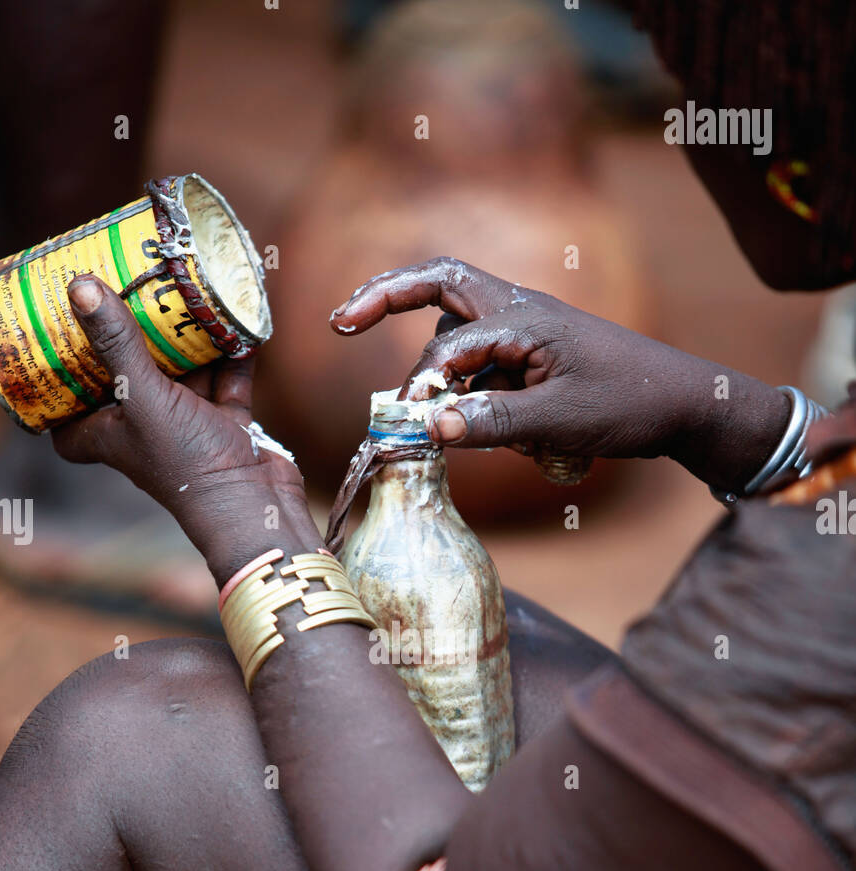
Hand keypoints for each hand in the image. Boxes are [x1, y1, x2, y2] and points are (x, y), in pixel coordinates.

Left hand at [52, 276, 305, 551]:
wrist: (253, 504)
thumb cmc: (187, 462)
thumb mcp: (144, 397)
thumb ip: (118, 343)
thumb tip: (81, 288)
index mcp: (109, 434)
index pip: (69, 416)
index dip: (61, 387)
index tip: (60, 346)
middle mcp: (144, 431)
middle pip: (128, 379)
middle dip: (132, 339)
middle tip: (129, 294)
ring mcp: (187, 428)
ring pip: (182, 374)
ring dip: (188, 340)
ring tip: (187, 293)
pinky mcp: (227, 426)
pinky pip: (226, 383)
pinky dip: (231, 357)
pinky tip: (235, 320)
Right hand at [330, 257, 788, 491]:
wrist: (686, 403)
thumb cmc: (629, 403)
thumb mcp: (559, 421)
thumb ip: (492, 423)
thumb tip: (429, 427)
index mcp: (522, 318)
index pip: (448, 348)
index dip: (422, 388)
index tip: (410, 428)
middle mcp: (519, 312)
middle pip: (438, 284)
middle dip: (386, 297)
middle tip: (340, 321)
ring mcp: (528, 331)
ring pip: (461, 323)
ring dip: (440, 353)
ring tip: (429, 390)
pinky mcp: (537, 356)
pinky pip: (490, 361)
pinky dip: (480, 387)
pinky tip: (511, 430)